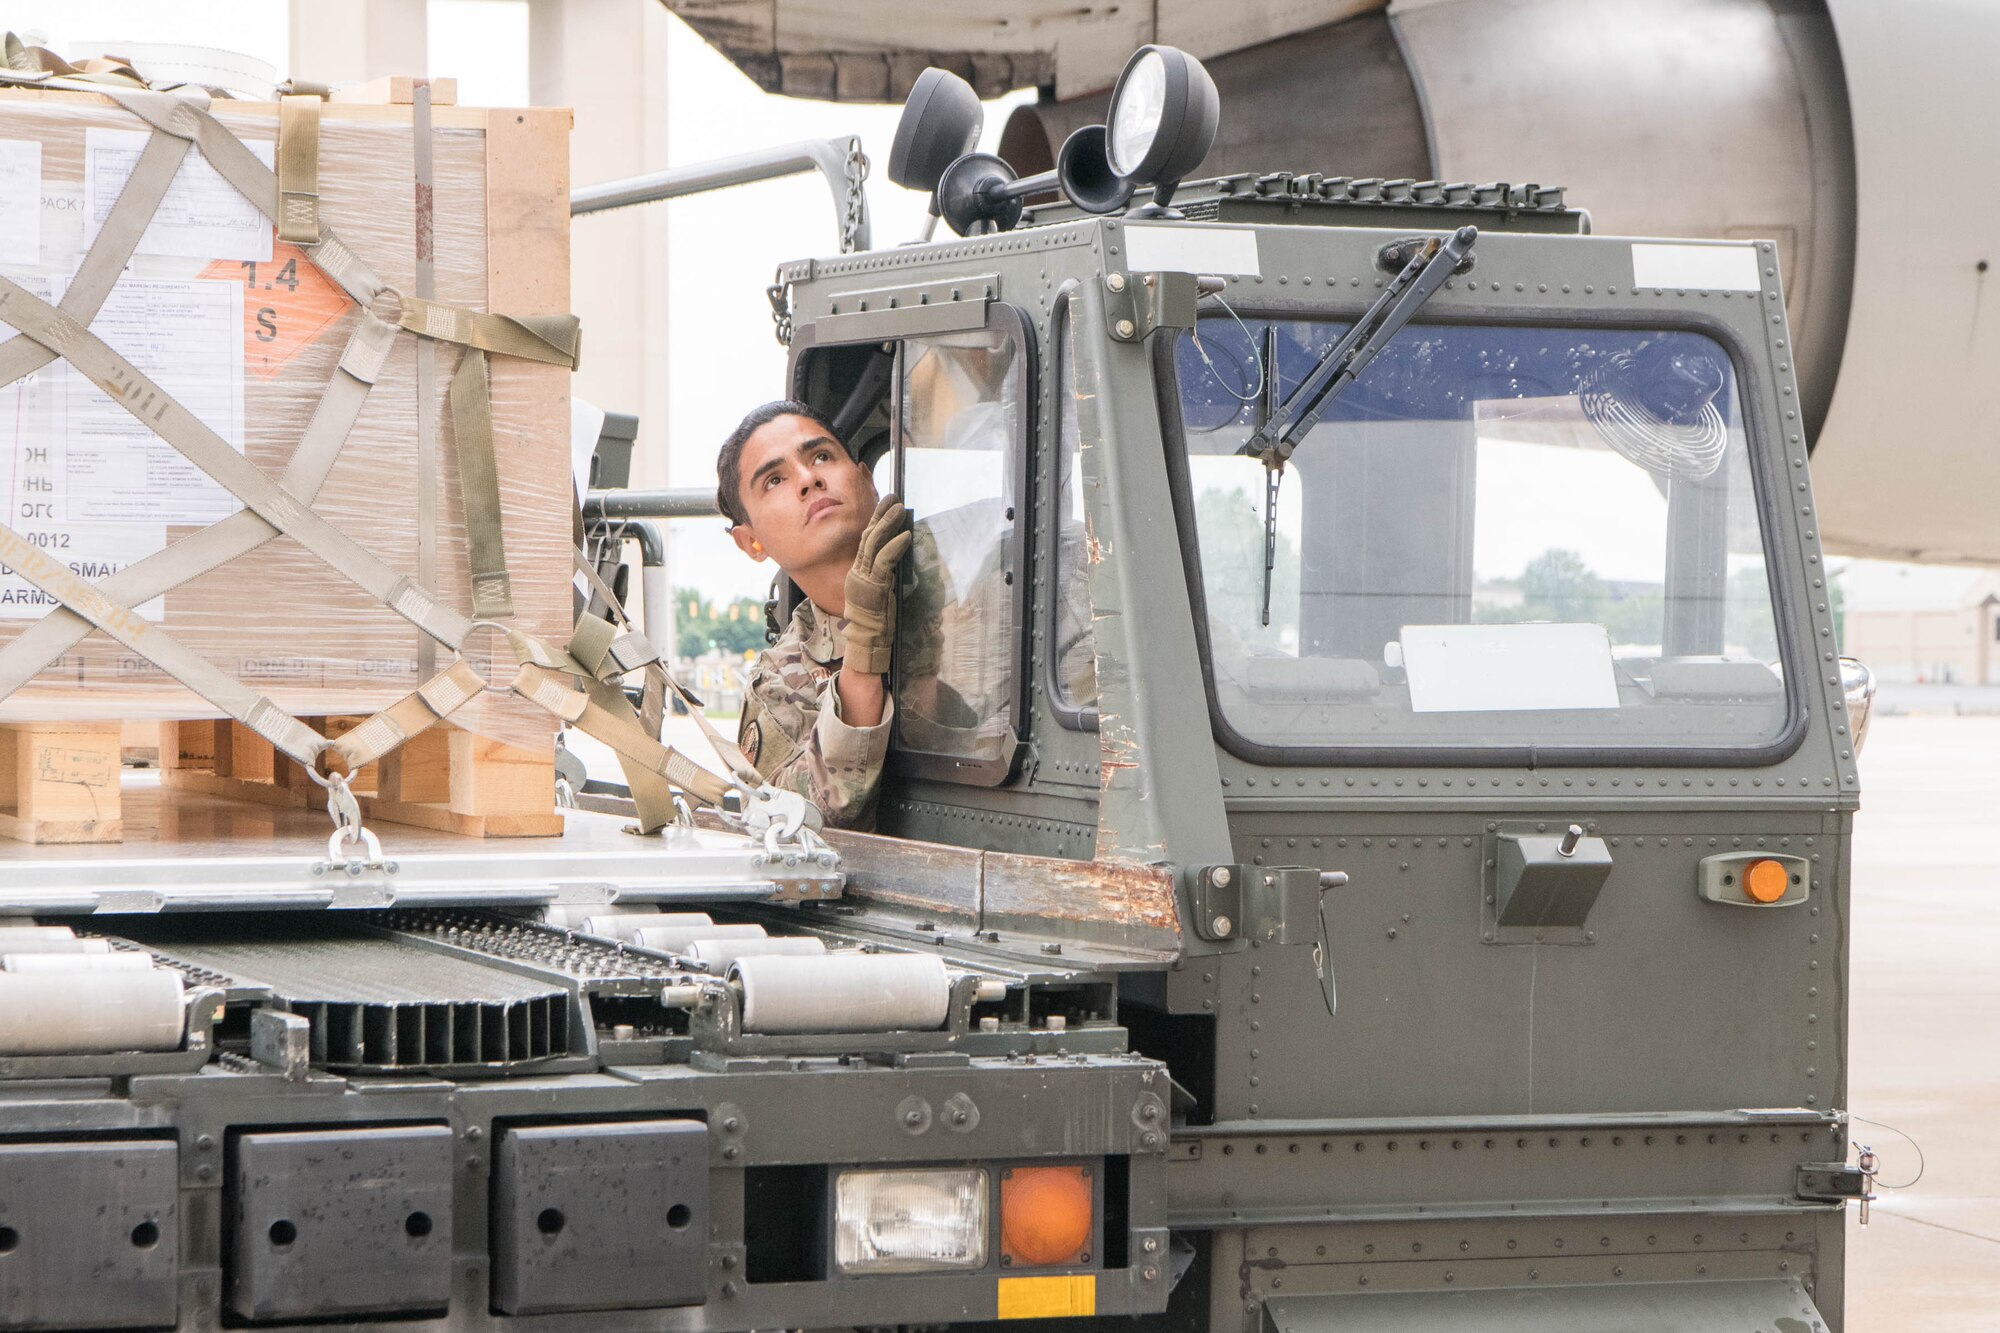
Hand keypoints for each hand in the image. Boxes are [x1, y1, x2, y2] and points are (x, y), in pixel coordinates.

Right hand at [841, 494, 910, 676]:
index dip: (876, 521)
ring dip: (888, 524)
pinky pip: (884, 561)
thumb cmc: (877, 622)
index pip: (866, 541)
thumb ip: (886, 576)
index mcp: (858, 573)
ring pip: (874, 544)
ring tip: (900, 510)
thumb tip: (899, 561)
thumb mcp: (881, 594)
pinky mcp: (873, 587)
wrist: (868, 643)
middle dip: (881, 515)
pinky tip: (905, 536)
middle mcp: (857, 572)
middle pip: (868, 536)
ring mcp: (863, 579)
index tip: (886, 506)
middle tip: (893, 498)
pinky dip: (895, 546)